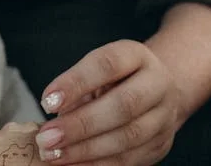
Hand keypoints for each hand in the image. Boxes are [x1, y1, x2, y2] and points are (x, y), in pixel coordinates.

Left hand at [34, 40, 180, 164]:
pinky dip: (96, 164)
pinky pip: (129, 159)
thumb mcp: (96, 71)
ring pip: (128, 137)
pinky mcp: (160, 144)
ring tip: (53, 154)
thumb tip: (48, 110)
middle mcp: (157, 84)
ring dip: (85, 150)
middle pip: (123, 105)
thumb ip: (75, 88)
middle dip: (80, 124)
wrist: (158, 91)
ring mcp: (163, 116)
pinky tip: (71, 164)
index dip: (76, 82)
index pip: (107, 64)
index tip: (47, 101)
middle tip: (46, 137)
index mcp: (135, 56)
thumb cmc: (116, 79)